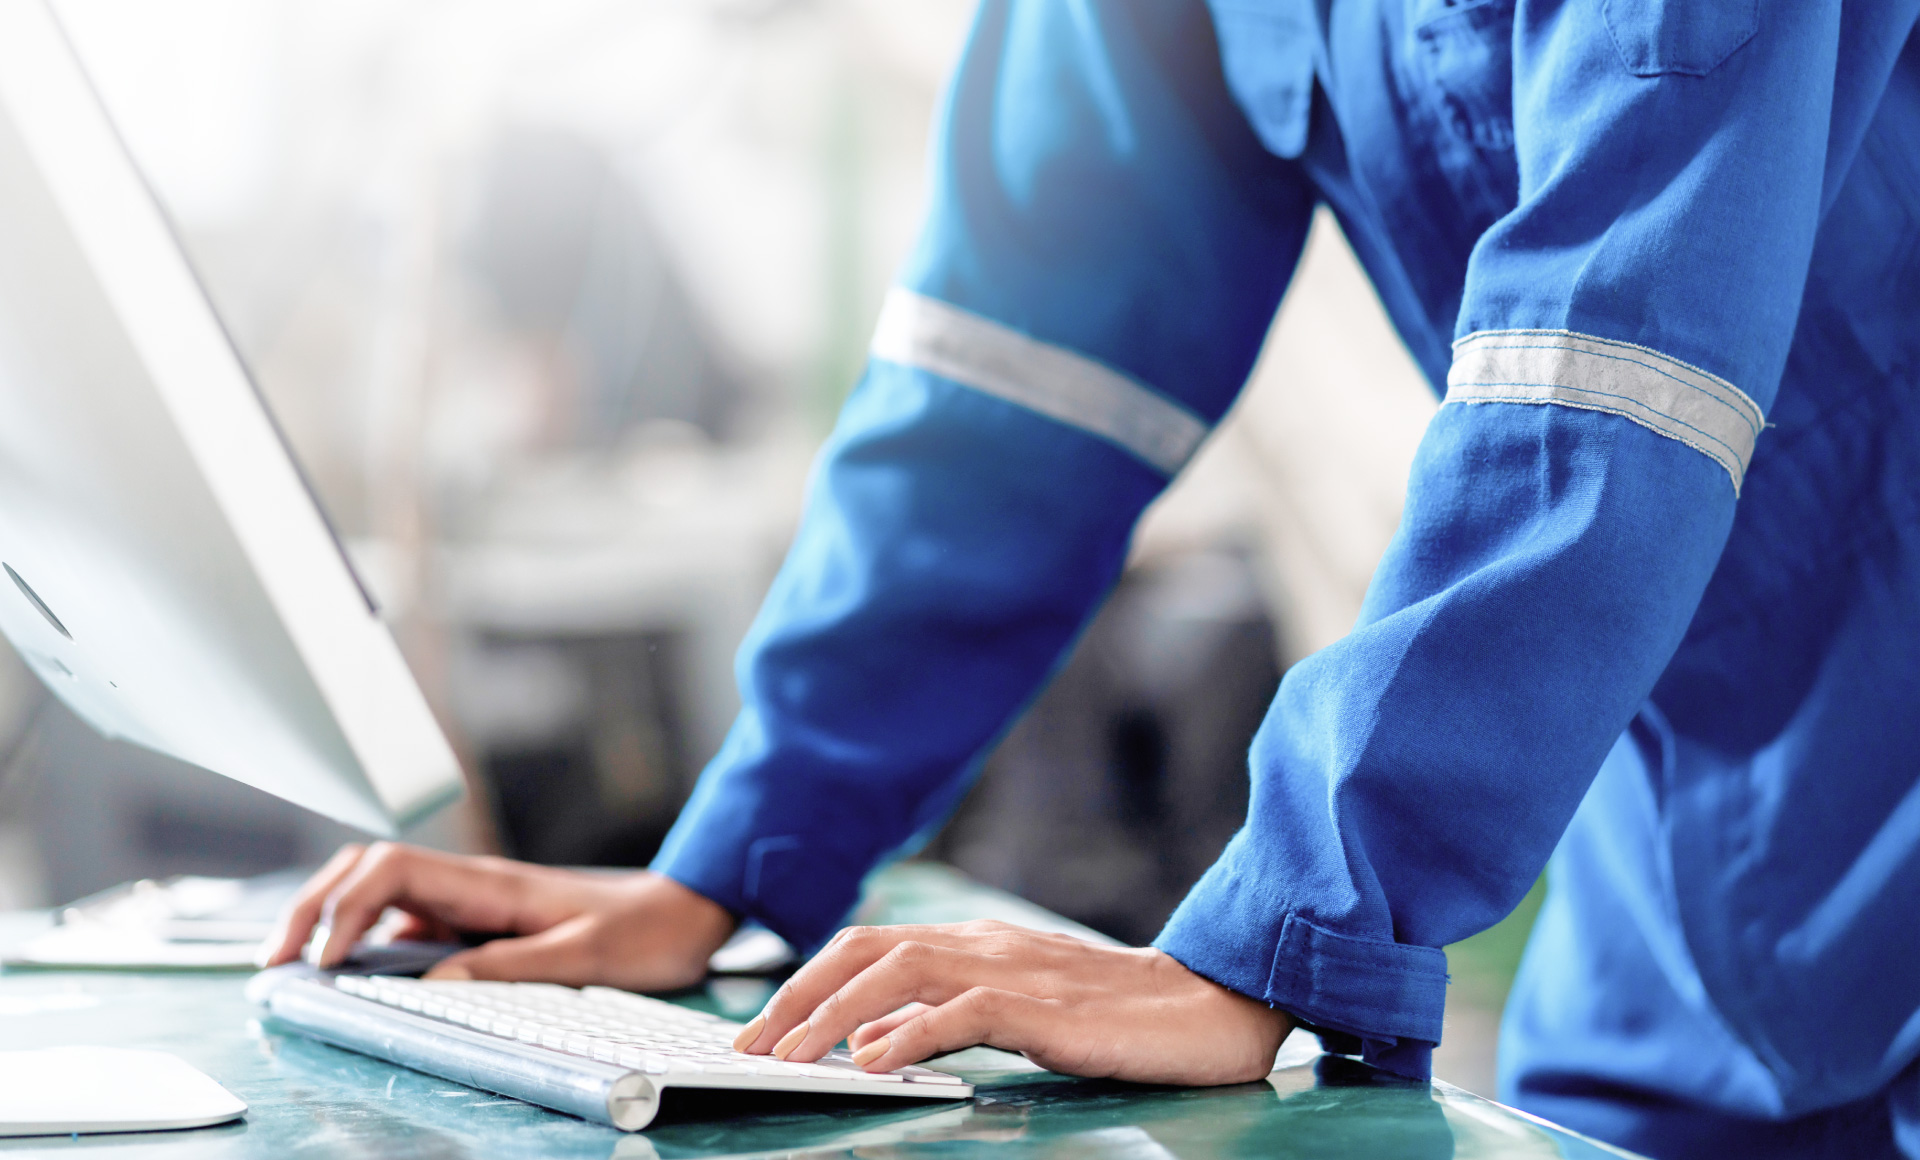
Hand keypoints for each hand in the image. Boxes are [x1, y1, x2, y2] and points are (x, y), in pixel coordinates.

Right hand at [258, 843, 736, 991]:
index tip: (326, 959)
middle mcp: (473, 885)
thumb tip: (434, 982)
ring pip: (381, 897)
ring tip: (297, 967)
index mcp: (492, 882)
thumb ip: (511, 966)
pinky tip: (356, 973)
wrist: (686, 914)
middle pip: (367, 873)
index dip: (346, 907)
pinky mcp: (480, 925)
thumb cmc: (646, 931)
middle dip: (314, 908)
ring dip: (334, 922)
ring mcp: (473, 903)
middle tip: (274, 959)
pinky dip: (370, 943)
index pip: (392, 870)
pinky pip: (410, 925)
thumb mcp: (585, 956)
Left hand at [730, 920, 1291, 1085]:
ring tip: (788, 1057)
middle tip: (748, 1048)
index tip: (759, 1032)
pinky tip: (871, 1062)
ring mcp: (1012, 968)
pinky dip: (908, 1032)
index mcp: (973, 943)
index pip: (866, 947)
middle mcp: (982, 943)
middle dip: (796, 997)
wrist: (1206, 1007)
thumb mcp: (1014, 1013)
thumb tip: (867, 1041)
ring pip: (898, 972)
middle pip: (865, 952)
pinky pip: (962, 1011)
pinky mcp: (1044, 1004)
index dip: (805, 984)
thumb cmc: (1114, 1016)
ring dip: (832, 1015)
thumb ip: (944, 1017)